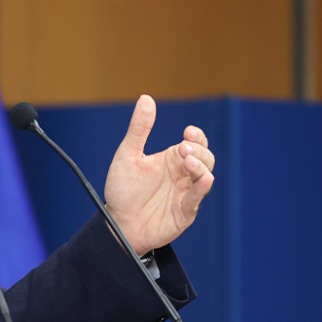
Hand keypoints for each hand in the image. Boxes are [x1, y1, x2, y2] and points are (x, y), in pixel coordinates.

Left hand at [103, 94, 215, 255]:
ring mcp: (186, 193)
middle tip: (182, 148)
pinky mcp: (185, 211)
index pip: (195, 142)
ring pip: (205, 176)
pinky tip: (203, 179)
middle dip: (198, 149)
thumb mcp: (127, 155)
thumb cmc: (123, 190)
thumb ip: (139, 129)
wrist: (116, 223)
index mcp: (171, 159)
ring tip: (187, 160)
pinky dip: (202, 188)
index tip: (187, 132)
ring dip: (201, 166)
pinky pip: (197, 198)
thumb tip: (146, 98)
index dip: (197, 136)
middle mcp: (182, 175)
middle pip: (205, 157)